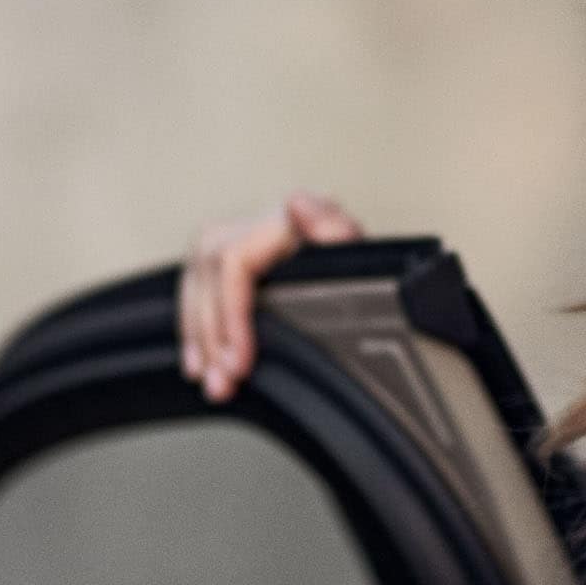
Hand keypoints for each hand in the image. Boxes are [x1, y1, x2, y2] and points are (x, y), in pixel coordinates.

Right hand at [178, 190, 364, 401]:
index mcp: (291, 218)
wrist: (389, 284)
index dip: (231, 314)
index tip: (239, 359)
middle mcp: (264, 222)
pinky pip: (199, 287)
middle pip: (209, 273)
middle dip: (211, 335)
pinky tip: (198, 357)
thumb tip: (298, 204)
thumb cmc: (377, 274)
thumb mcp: (367, 259)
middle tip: (224, 380)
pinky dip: (196, 326)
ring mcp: (248, 237)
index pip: (234, 260)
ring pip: (198, 281)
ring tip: (211, 379)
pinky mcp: (241, 260)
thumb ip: (336, 232)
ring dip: (199, 337)